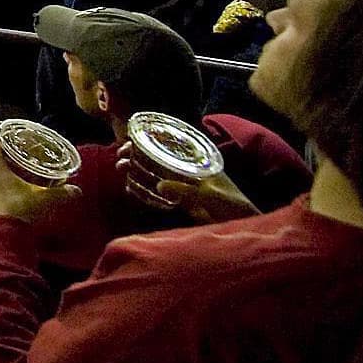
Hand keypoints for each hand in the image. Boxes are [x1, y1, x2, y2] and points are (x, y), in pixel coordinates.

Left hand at [0, 136, 83, 223]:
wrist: (7, 237)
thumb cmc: (22, 212)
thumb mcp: (45, 199)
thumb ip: (63, 193)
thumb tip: (77, 190)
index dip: (6, 137)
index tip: (19, 140)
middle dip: (8, 155)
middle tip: (25, 157)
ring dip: (4, 170)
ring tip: (22, 173)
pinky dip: (0, 183)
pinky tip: (15, 189)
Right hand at [116, 143, 259, 223]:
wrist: (241, 223)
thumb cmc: (232, 202)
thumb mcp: (210, 193)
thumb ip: (186, 189)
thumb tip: (160, 185)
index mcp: (196, 159)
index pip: (169, 142)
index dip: (149, 139)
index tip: (130, 140)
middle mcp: (187, 166)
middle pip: (157, 155)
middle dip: (137, 153)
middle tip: (120, 156)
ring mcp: (183, 182)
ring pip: (154, 171)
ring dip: (136, 168)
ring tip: (121, 169)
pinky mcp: (180, 199)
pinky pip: (157, 191)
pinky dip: (143, 188)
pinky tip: (129, 187)